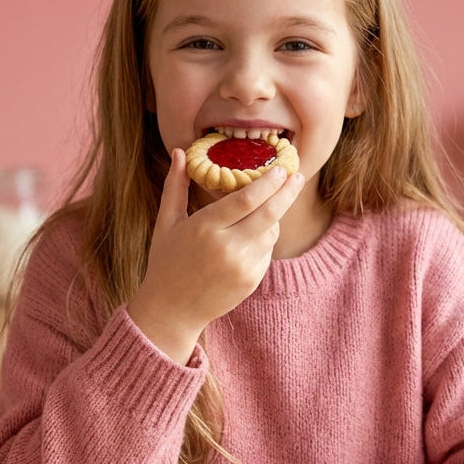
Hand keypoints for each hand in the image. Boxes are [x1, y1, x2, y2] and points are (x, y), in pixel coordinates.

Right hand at [128, 148, 304, 363]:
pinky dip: (265, 238)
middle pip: (269, 213)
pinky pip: (267, 252)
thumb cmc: (165, 263)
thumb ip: (175, 186)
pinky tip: (254, 232)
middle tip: (297, 176)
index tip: (280, 168)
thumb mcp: (166, 223)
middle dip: (287, 192)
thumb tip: (180, 152)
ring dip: (275, 215)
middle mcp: (227, 248)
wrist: (171, 311)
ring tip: (271, 203)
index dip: (268, 182)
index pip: (246, 199)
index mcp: (204, 228)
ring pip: (271, 232)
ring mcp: (242, 267)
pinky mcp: (251, 281)